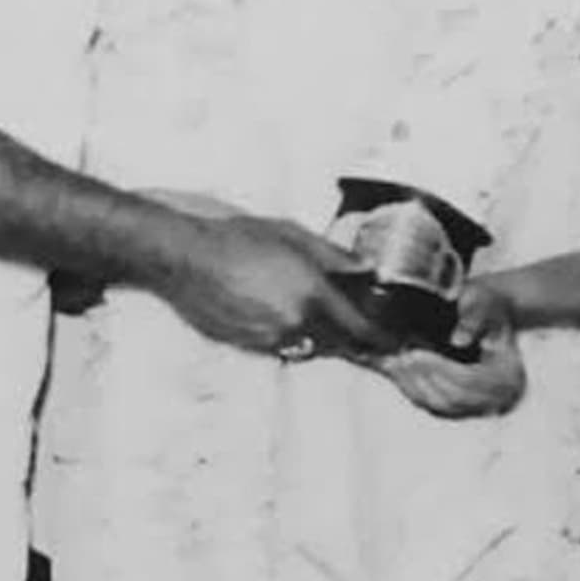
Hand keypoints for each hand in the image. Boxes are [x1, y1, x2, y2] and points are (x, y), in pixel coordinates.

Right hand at [158, 212, 394, 357]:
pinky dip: (284, 332)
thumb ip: (332, 255)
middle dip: (346, 332)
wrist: (184, 258)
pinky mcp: (247, 346)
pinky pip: (278, 344)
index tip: (395, 342)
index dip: (382, 339)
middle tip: (348, 316)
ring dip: (314, 331)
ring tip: (298, 303)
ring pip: (306, 344)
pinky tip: (269, 306)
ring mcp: (269, 340)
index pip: (359, 329)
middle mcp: (294, 326)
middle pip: (336, 342)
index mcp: (311, 297)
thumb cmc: (235, 239)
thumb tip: (363, 269)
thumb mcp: (290, 234)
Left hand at [372, 281, 524, 417]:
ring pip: (442, 406)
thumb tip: (459, 339)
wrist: (490, 312)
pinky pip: (436, 407)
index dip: (440, 369)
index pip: (470, 380)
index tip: (415, 353)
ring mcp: (482, 404)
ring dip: (414, 386)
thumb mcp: (485, 301)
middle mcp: (499, 396)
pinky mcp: (465, 406)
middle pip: (454, 397)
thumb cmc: (488, 305)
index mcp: (510, 373)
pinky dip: (415, 391)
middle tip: (400, 357)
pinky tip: (398, 374)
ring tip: (394, 364)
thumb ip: (475, 318)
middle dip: (423, 377)